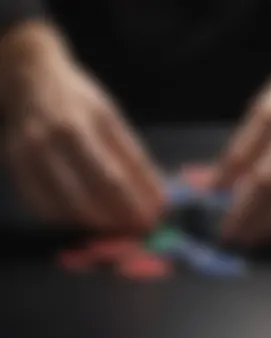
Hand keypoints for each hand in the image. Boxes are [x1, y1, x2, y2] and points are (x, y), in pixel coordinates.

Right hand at [4, 56, 163, 232]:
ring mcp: (33, 151)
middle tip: (139, 228)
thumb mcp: (111, 119)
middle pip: (97, 189)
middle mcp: (61, 136)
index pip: (123, 170)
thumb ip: (131, 155)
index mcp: (91, 121)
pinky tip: (85, 221)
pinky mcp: (15, 164)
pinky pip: (42, 206)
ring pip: (69, 204)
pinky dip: (68, 220)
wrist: (30, 78)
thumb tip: (156, 193)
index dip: (141, 198)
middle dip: (123, 215)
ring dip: (98, 223)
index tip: (157, 215)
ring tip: (117, 228)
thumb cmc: (79, 100)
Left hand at [214, 58, 270, 245]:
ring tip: (255, 240)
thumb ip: (241, 145)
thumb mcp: (260, 109)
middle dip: (248, 213)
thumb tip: (215, 183)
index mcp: (270, 114)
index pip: (241, 154)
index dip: (224, 181)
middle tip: (231, 234)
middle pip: (270, 181)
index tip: (211, 202)